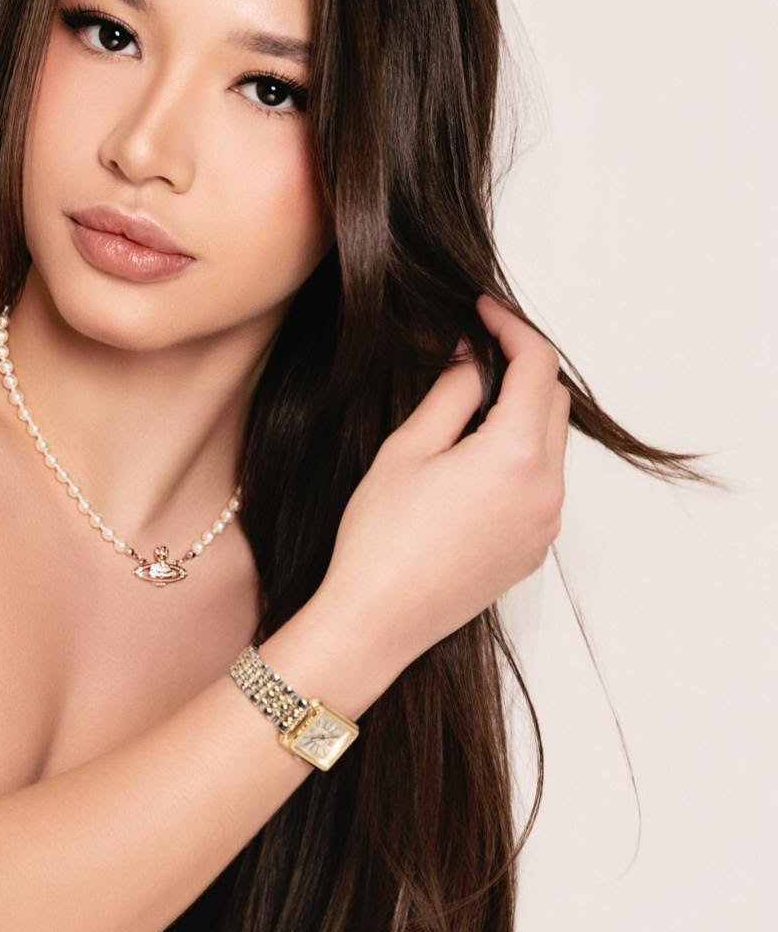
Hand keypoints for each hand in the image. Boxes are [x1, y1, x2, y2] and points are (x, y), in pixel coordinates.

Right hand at [321, 294, 570, 666]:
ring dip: (522, 413)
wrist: (377, 621)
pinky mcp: (534, 549)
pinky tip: (473, 460)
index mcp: (516, 455)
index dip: (511, 327)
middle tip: (475, 350)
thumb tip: (471, 356)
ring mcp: (546, 523)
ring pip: (551, 444)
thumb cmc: (381, 537)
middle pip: (554, 402)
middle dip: (522, 367)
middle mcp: (547, 489)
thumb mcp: (408, 449)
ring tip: (467, 407)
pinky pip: (543, 484)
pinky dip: (520, 456)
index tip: (482, 310)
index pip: (537, 366)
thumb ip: (451, 392)